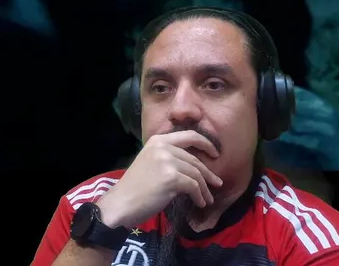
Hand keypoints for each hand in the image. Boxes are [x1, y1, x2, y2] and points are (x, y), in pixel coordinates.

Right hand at [96, 131, 224, 228]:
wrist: (122, 202)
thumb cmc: (135, 186)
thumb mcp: (150, 162)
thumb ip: (168, 157)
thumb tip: (194, 164)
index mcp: (157, 140)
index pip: (189, 135)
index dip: (206, 143)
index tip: (215, 153)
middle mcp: (162, 147)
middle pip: (195, 159)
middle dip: (208, 174)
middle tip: (216, 184)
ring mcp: (167, 162)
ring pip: (196, 174)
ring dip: (205, 189)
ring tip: (207, 199)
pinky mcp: (171, 178)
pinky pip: (194, 187)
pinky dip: (199, 196)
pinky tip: (199, 203)